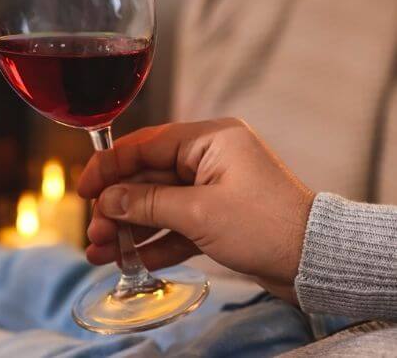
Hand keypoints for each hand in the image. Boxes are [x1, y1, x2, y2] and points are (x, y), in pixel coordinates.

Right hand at [78, 118, 314, 301]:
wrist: (318, 263)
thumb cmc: (269, 226)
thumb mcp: (199, 212)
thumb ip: (147, 203)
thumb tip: (107, 200)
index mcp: (210, 140)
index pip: (145, 144)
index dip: (110, 167)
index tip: (84, 188)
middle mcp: (210, 159)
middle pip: (147, 178)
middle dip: (117, 207)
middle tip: (94, 231)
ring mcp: (214, 189)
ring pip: (158, 205)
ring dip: (130, 229)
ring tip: (102, 251)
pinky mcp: (219, 218)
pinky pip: (176, 225)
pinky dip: (155, 242)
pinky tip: (131, 259)